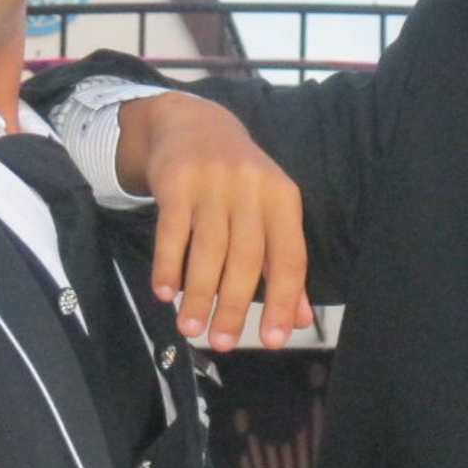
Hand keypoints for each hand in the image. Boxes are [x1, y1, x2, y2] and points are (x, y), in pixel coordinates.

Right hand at [120, 93, 312, 351]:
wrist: (194, 123)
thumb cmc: (240, 180)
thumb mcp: (270, 210)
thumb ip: (285, 263)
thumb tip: (302, 319)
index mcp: (283, 199)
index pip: (289, 258)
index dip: (285, 301)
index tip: (275, 341)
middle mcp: (251, 190)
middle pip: (246, 259)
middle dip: (235, 307)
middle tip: (221, 344)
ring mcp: (213, 184)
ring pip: (208, 250)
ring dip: (199, 295)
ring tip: (191, 329)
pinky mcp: (177, 181)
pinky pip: (172, 231)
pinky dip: (168, 265)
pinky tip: (165, 293)